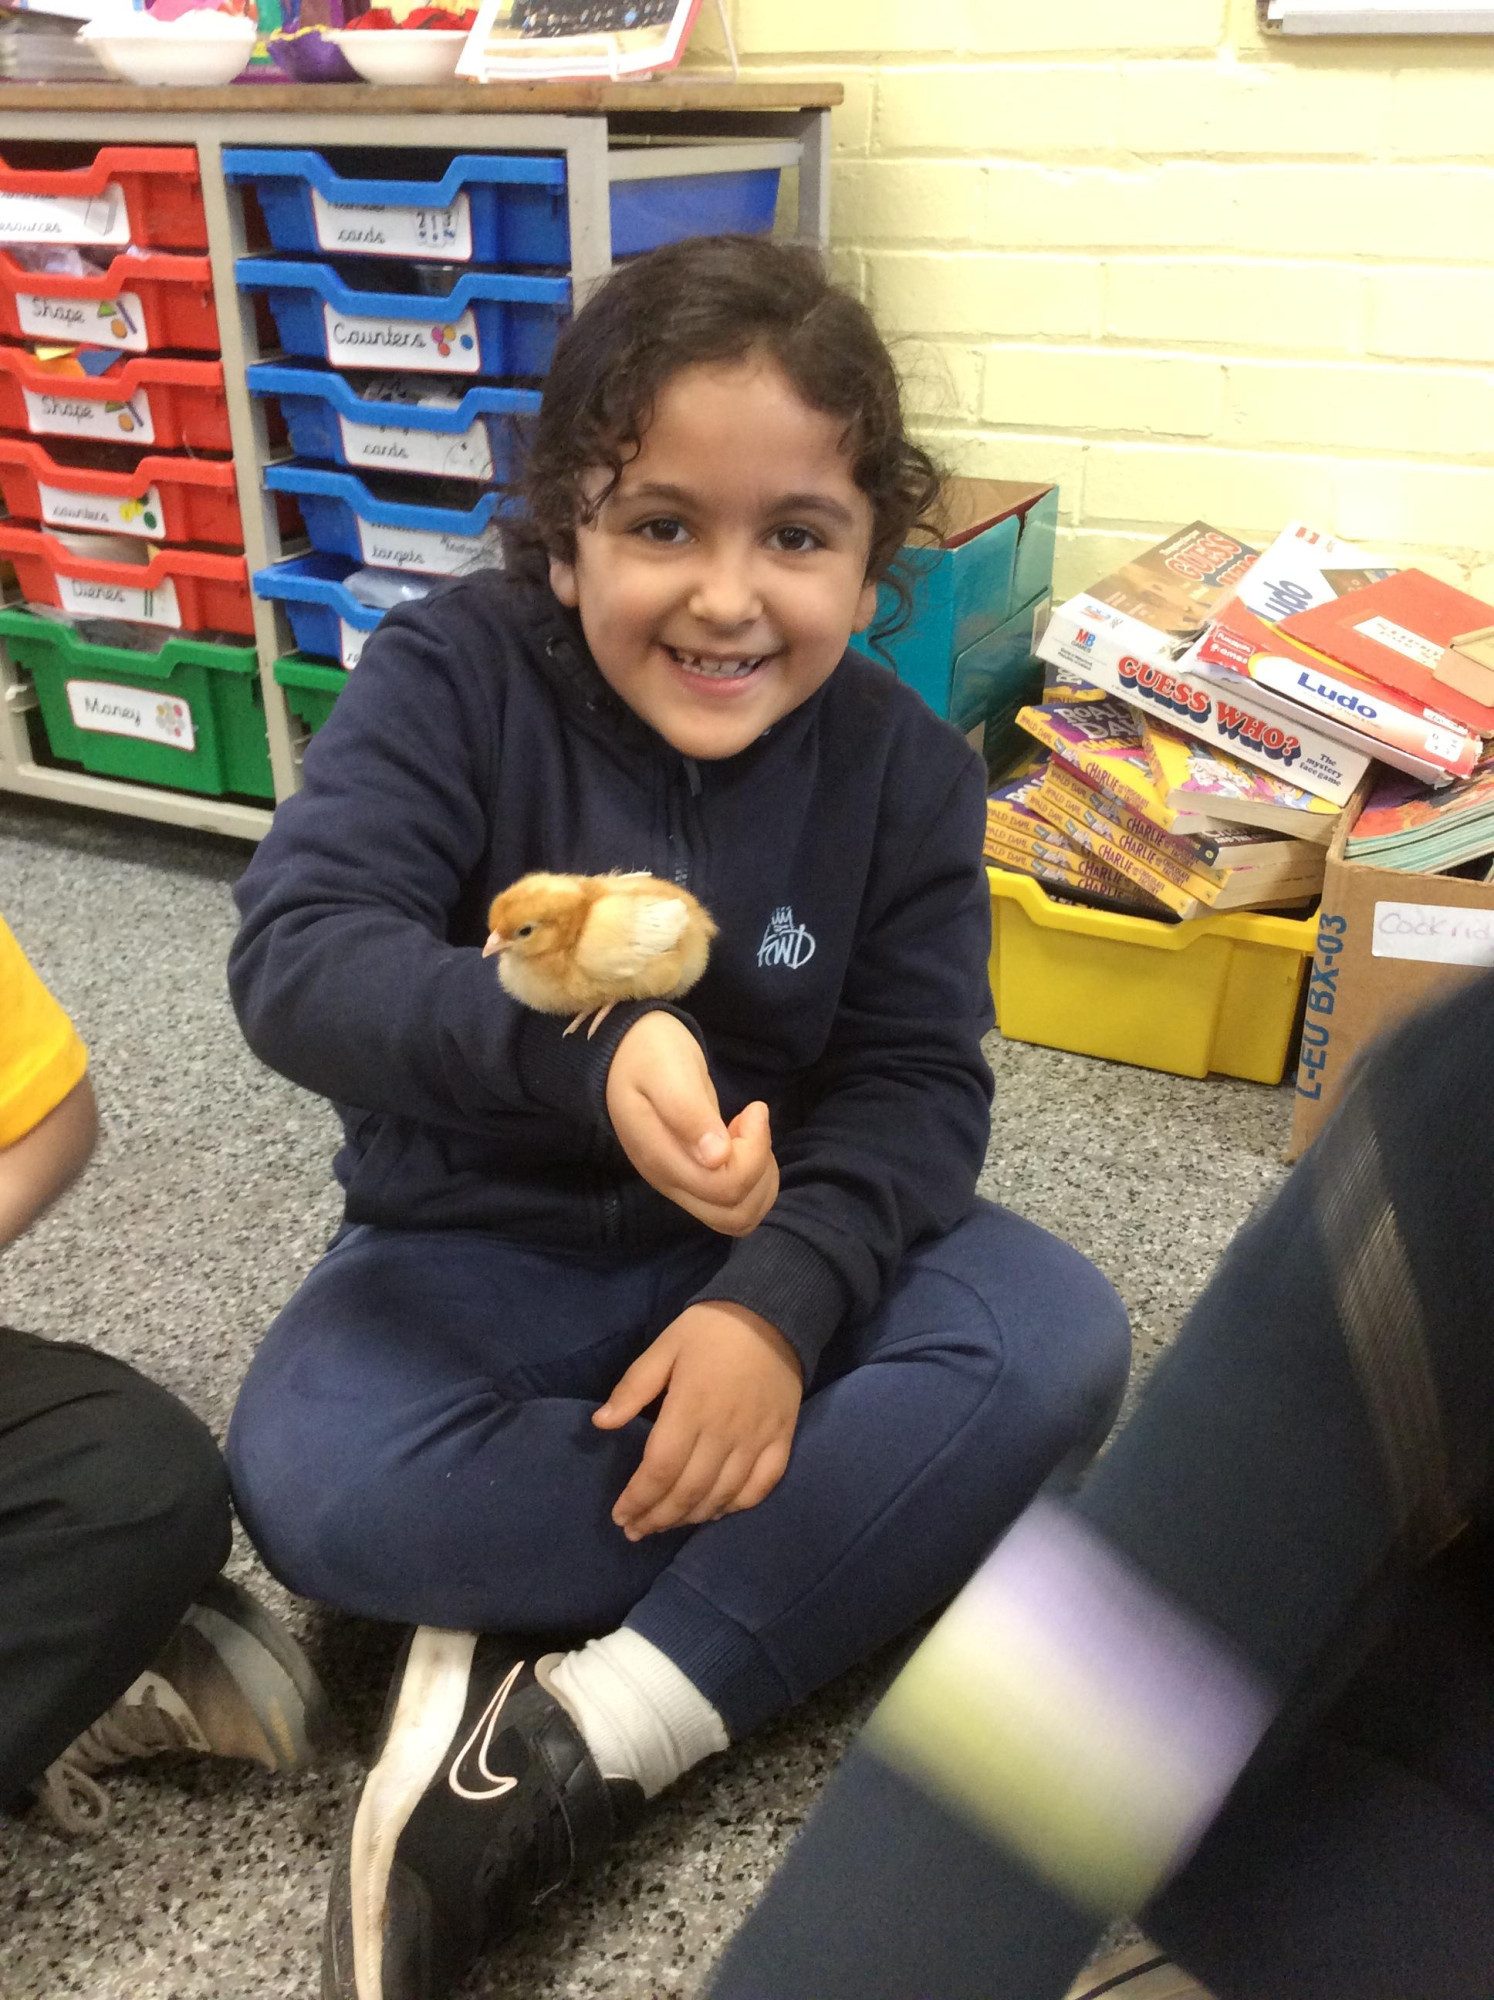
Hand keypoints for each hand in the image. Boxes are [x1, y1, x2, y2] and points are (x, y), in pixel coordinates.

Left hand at [594, 1301, 802, 1538]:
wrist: (774, 1311)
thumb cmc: (711, 1329)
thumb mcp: (664, 1347)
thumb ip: (633, 1388)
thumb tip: (601, 1424)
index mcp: (691, 1407)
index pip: (660, 1469)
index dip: (638, 1498)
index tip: (620, 1515)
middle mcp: (724, 1431)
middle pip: (688, 1490)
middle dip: (658, 1517)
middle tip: (636, 1530)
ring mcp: (757, 1438)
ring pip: (722, 1495)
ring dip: (691, 1517)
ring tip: (667, 1524)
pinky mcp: (782, 1439)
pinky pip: (760, 1487)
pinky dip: (736, 1506)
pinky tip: (715, 1512)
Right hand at [606, 1011, 777, 1237]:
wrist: (626, 1054)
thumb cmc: (649, 1056)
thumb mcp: (667, 1073)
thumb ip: (687, 1113)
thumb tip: (717, 1158)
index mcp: (662, 1160)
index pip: (724, 1188)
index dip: (753, 1153)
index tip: (754, 1109)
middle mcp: (671, 1183)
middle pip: (734, 1213)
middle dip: (759, 1168)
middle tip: (753, 1124)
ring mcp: (681, 1186)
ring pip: (737, 1216)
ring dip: (760, 1180)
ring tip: (750, 1136)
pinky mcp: (693, 1180)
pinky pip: (734, 1205)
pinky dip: (754, 1181)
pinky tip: (744, 1145)